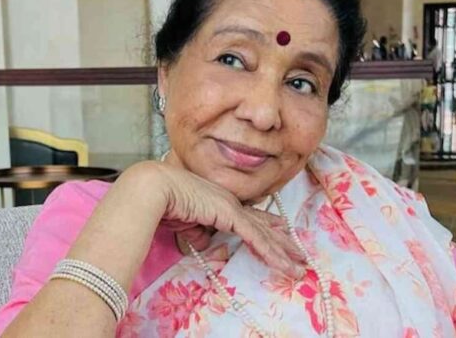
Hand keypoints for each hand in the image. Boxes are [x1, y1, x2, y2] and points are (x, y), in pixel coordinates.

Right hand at [145, 162, 305, 277]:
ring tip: (298, 267)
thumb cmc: (165, 205)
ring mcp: (233, 207)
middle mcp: (231, 202)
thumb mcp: (188, 227)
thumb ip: (203, 237)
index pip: (249, 218)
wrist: (155, 189)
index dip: (267, 227)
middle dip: (282, 242)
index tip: (282, 232)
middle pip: (263, 225)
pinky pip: (255, 238)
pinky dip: (270, 253)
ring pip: (264, 234)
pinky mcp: (230, 214)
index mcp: (221, 202)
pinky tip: (283, 264)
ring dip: (282, 253)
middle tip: (300, 256)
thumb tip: (215, 249)